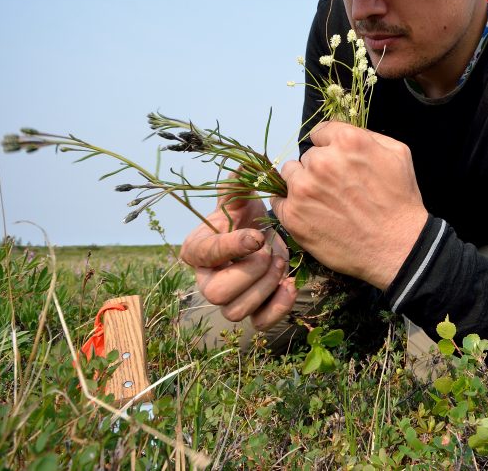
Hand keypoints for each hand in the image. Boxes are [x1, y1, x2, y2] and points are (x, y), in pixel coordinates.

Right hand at [180, 193, 296, 329]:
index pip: (207, 255)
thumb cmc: (245, 218)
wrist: (261, 237)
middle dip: (250, 273)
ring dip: (265, 287)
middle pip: (217, 295)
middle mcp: (206, 281)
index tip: (257, 236)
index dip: (232, 247)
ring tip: (281, 263)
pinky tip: (290, 285)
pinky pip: (260, 323)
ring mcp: (228, 300)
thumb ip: (239, 184)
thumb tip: (246, 165)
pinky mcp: (251, 311)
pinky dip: (278, 308)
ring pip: (237, 312)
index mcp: (197, 249)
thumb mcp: (240, 200)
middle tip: (271, 253)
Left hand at [270, 121, 427, 289]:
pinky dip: (291, 206)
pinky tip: (311, 214)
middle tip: (338, 188)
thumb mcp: (397, 154)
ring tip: (324, 202)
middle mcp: (321, 161)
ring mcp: (304, 188)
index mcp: (346, 141)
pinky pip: (279, 200)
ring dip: (303, 184)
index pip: (320, 133)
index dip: (330, 147)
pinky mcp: (293, 215)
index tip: (338, 162)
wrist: (397, 246)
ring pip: (290, 174)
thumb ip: (368, 135)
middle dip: (320, 168)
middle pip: (307, 155)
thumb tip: (343, 130)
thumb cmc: (400, 201)